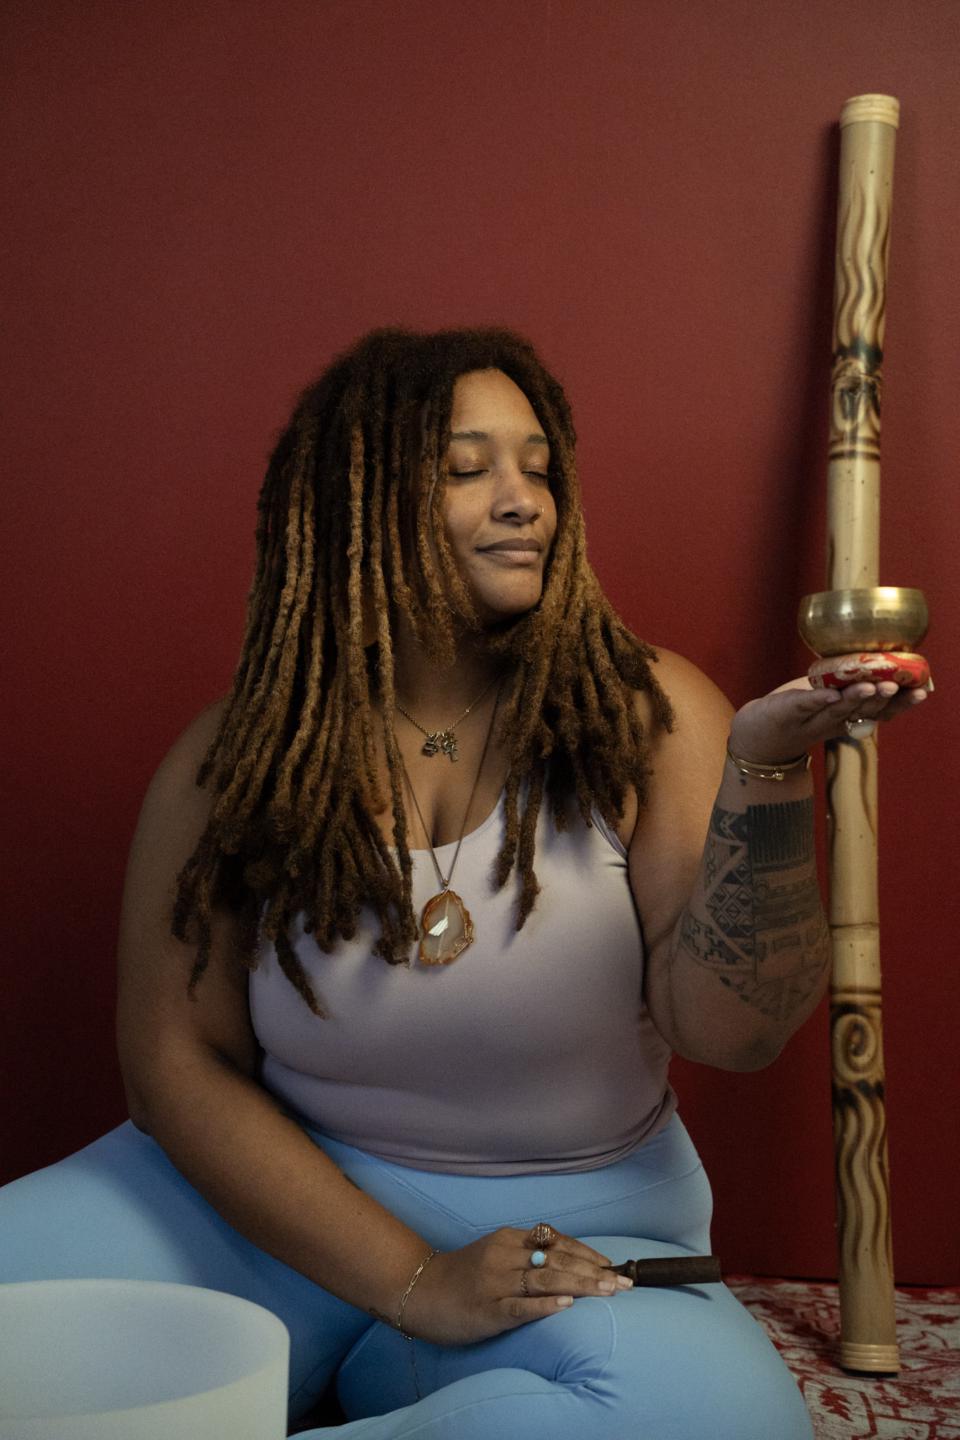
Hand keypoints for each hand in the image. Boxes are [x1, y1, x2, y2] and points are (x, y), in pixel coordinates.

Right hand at [401, 1225, 631, 1345]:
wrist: (420, 1291)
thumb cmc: (463, 1275)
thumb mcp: (495, 1253)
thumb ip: (526, 1253)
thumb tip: (569, 1260)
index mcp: (508, 1239)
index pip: (556, 1242)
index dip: (587, 1253)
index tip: (613, 1264)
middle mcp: (504, 1256)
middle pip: (556, 1260)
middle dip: (594, 1271)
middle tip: (625, 1282)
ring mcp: (495, 1283)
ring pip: (544, 1280)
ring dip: (581, 1286)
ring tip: (608, 1291)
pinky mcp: (487, 1310)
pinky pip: (520, 1307)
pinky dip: (545, 1306)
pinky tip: (567, 1307)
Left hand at [728, 669, 929, 766]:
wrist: (756, 739)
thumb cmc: (796, 714)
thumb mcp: (827, 703)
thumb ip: (849, 689)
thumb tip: (880, 661)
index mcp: (846, 718)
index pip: (878, 712)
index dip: (900, 704)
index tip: (921, 691)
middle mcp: (831, 722)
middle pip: (859, 712)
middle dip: (879, 699)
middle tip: (895, 687)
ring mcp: (808, 720)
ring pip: (835, 711)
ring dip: (853, 699)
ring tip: (869, 686)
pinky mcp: (784, 713)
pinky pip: (803, 705)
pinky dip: (816, 699)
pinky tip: (829, 694)